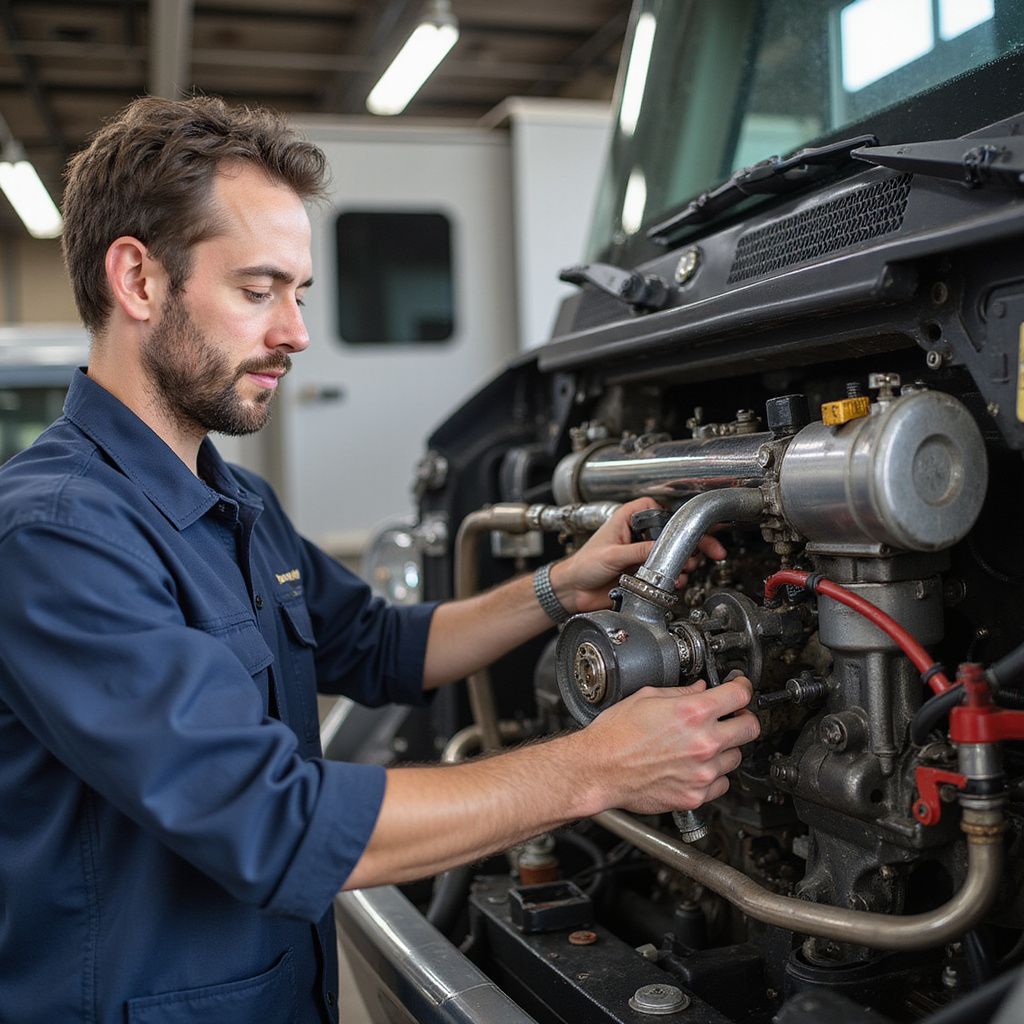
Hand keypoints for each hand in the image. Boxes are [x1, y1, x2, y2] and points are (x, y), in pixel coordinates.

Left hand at [551, 497, 726, 613]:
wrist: (573, 592)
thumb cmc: (582, 566)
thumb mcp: (611, 555)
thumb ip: (638, 551)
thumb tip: (662, 549)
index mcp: (627, 520)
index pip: (658, 509)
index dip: (676, 516)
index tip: (692, 526)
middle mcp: (637, 535)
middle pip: (672, 532)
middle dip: (692, 543)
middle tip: (710, 551)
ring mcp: (641, 554)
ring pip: (672, 554)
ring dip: (684, 563)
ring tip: (686, 569)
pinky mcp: (643, 573)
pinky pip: (665, 574)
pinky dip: (674, 578)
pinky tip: (676, 582)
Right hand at [582, 675, 759, 814]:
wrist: (599, 768)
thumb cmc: (615, 734)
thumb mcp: (647, 697)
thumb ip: (681, 693)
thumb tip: (701, 689)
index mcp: (692, 713)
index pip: (740, 695)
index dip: (743, 688)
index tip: (741, 689)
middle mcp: (703, 743)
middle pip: (750, 728)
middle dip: (743, 718)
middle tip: (732, 716)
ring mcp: (702, 772)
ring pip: (737, 758)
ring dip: (726, 748)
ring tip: (704, 744)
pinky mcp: (695, 795)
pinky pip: (722, 784)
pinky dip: (714, 775)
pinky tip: (697, 766)